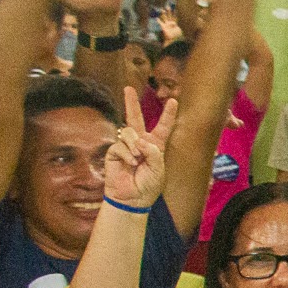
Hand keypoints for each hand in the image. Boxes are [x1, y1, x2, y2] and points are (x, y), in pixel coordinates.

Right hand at [104, 86, 176, 208]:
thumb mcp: (159, 168)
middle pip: (136, 119)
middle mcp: (140, 143)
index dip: (168, 115)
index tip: (173, 101)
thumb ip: (153, 151)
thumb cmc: (148, 185)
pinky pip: (120, 145)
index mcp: (155, 146)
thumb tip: (140, 140)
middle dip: (131, 103)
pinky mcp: (114, 152)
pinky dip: (127, 154)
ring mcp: (126, 146)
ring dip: (135, 144)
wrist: (132, 199)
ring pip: (129, 132)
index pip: (162, 127)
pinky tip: (130, 163)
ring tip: (137, 160)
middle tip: (128, 88)